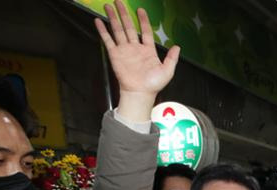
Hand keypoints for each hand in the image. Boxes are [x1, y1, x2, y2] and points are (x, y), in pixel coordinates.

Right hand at [95, 1, 179, 119]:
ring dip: (113, 18)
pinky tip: (99, 21)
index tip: (140, 10)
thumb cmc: (154, 85)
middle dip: (124, 14)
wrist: (140, 93)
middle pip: (129, 27)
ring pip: (118, 30)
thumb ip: (172, 58)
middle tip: (119, 1)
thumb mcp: (167, 71)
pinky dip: (103, 30)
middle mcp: (135, 48)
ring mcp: (124, 51)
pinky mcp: (115, 55)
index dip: (143, 20)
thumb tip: (178, 47)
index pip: (145, 31)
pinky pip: (108, 40)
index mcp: (148, 51)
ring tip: (108, 6)